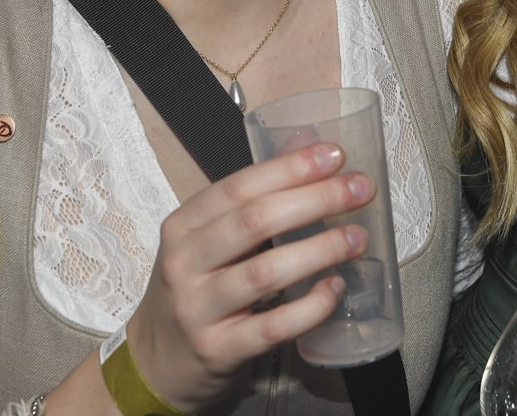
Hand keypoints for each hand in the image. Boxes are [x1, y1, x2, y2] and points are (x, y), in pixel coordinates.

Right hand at [126, 143, 376, 410]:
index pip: (239, 186)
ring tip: (357, 238)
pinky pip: (273, 327)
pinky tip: (334, 289)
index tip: (335, 155)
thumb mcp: (204, 241)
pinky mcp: (218, 351)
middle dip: (315, 200)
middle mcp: (185, 263)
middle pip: (255, 221)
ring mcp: (198, 309)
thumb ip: (250, 203)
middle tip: (360, 190)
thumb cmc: (193, 290)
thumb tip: (308, 153)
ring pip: (265, 272)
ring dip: (320, 250)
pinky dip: (310, 306)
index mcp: (183, 226)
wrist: (156, 362)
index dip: (290, 168)